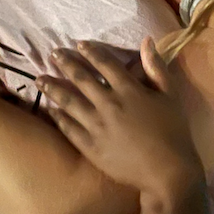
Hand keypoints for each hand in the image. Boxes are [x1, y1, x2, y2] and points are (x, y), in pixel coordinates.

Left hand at [37, 38, 202, 198]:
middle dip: (65, 64)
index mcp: (129, 90)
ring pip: (68, 102)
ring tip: (40, 79)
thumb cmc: (174, 132)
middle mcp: (108, 104)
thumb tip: (146, 41)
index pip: (105, 64)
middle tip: (53, 54)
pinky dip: (59, 117)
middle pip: (81, 79)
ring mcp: (96, 126)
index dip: (91, 52)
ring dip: (53, 88)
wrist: (167, 172)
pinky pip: (69, 128)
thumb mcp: (171, 96)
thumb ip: (156, 68)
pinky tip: (51, 110)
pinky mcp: (91, 147)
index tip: (78, 44)